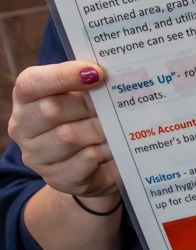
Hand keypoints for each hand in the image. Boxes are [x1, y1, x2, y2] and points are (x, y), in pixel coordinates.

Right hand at [8, 61, 117, 198]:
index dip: (63, 76)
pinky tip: (116, 144)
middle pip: (50, 110)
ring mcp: (37, 157)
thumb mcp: (82, 95)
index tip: (97, 72)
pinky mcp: (58, 178)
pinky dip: (105, 149)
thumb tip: (106, 71)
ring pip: (68, 137)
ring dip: (99, 127)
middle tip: (114, 101)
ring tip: (119, 122)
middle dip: (88, 104)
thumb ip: (88, 81)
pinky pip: (84, 160)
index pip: (31, 84)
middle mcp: (23, 128)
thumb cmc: (86, 118)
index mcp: (26, 99)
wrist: (94, 164)